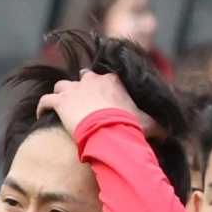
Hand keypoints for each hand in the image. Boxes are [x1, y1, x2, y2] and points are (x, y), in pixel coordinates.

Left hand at [36, 70, 162, 141]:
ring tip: (60, 108)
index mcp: (113, 81)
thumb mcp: (149, 124)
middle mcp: (93, 80)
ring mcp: (75, 89)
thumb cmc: (129, 126)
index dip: (100, 88)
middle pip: (82, 77)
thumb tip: (171, 134)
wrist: (110, 130)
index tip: (100, 100)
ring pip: (62, 86)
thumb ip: (158, 126)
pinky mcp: (61, 101)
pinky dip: (42, 106)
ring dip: (60, 95)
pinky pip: (46, 100)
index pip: (104, 78)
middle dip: (80, 88)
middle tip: (79, 103)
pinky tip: (41, 115)